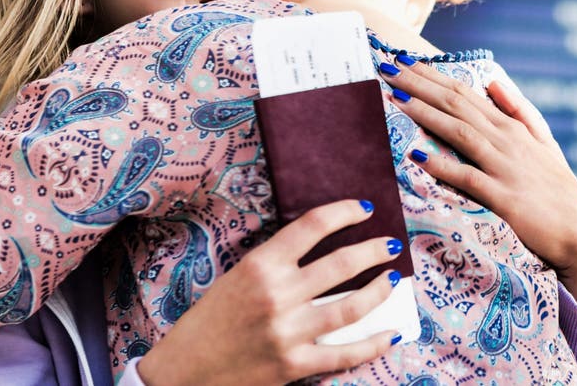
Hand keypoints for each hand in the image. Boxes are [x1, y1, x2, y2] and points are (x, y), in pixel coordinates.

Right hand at [138, 199, 401, 385]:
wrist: (182, 373)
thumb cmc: (207, 323)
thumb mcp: (236, 278)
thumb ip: (275, 264)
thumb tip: (321, 249)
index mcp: (260, 265)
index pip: (312, 226)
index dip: (344, 212)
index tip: (365, 208)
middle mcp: (277, 294)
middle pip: (342, 263)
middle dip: (374, 250)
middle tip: (391, 245)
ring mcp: (288, 331)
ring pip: (351, 306)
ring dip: (380, 290)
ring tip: (393, 280)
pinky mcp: (294, 365)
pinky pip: (345, 353)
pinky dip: (373, 343)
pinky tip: (390, 333)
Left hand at [381, 58, 576, 305]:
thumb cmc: (557, 188)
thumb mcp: (542, 142)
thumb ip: (518, 109)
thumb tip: (493, 80)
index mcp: (510, 126)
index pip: (463, 92)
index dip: (430, 75)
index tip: (401, 61)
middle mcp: (506, 140)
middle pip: (456, 104)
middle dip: (418, 84)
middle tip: (386, 67)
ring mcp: (505, 167)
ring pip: (460, 133)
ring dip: (426, 114)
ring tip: (395, 99)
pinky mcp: (505, 198)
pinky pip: (469, 178)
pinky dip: (443, 166)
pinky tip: (417, 156)